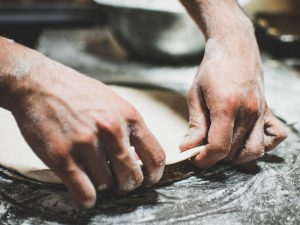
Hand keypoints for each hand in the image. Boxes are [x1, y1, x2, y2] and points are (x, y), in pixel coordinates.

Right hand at [5, 53, 164, 207]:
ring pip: (107, 185)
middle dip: (127, 185)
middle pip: (133, 177)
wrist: (38, 83)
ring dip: (103, 186)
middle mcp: (111, 130)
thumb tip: (140, 154)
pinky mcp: (61, 155)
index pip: (155, 157)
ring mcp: (86, 143)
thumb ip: (129, 126)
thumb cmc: (78, 92)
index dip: (154, 175)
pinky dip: (88, 199)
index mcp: (128, 116)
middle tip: (118, 181)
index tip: (147, 179)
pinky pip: (84, 192)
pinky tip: (87, 194)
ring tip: (95, 174)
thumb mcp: (113, 101)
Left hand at [180, 33, 286, 167]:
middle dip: (215, 157)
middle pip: (234, 151)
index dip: (205, 159)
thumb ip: (195, 124)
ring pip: (254, 150)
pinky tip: (245, 139)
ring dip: (236, 155)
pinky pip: (275, 136)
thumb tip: (188, 148)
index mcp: (226, 106)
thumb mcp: (195, 94)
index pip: (219, 146)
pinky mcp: (268, 110)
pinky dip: (262, 144)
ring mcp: (261, 111)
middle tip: (202, 149)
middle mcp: (248, 111)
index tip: (195, 159)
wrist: (234, 47)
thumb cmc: (211, 69)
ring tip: (221, 145)